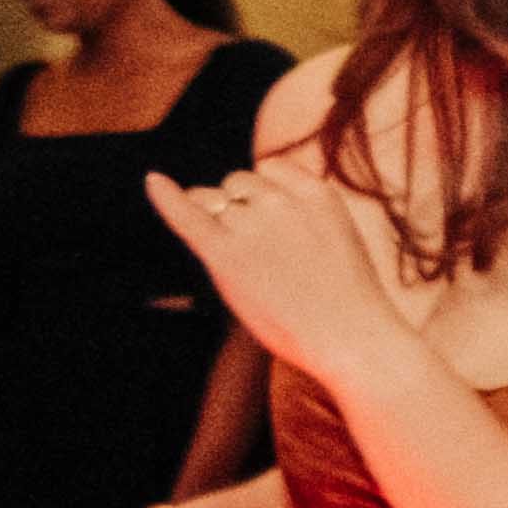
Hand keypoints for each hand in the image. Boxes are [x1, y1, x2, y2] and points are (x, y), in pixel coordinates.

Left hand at [149, 158, 436, 401]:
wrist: (353, 339)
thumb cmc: (345, 299)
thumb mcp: (337, 236)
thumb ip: (299, 212)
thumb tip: (237, 198)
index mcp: (316, 192)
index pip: (271, 168)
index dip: (265, 193)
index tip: (278, 224)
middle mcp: (281, 200)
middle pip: (238, 184)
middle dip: (241, 208)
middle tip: (266, 259)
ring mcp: (252, 226)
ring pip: (216, 201)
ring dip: (221, 223)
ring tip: (253, 267)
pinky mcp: (225, 256)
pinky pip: (187, 215)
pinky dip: (166, 197)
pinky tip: (154, 181)